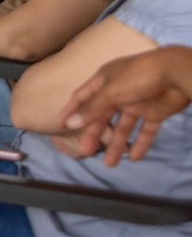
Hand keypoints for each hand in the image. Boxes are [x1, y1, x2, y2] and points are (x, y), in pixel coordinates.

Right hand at [59, 47, 191, 165]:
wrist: (176, 72)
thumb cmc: (139, 75)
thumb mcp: (111, 92)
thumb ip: (92, 109)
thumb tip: (70, 124)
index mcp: (104, 81)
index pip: (82, 97)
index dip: (71, 111)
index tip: (61, 126)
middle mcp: (118, 92)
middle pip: (102, 116)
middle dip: (95, 134)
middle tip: (87, 152)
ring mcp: (137, 102)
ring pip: (123, 126)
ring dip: (116, 144)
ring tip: (110, 163)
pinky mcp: (155, 111)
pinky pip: (145, 130)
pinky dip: (140, 143)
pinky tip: (135, 157)